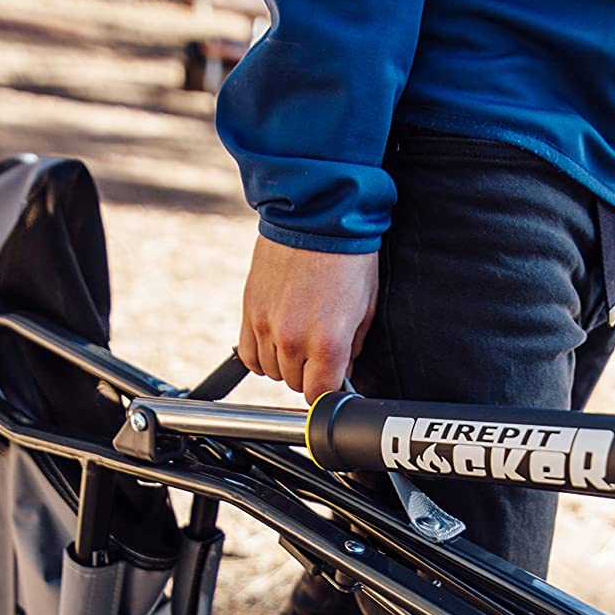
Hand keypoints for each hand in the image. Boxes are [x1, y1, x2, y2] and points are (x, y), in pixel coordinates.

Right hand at [239, 235, 378, 402]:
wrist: (315, 218)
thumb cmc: (348, 259)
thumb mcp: (365, 308)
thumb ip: (351, 349)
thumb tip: (341, 374)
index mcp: (328, 342)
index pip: (318, 396)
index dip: (326, 393)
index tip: (330, 384)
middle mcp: (294, 339)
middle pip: (294, 385)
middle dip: (308, 374)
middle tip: (319, 351)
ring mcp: (267, 326)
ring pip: (271, 372)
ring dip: (285, 363)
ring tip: (299, 339)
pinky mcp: (250, 310)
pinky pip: (249, 355)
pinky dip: (261, 354)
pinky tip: (275, 341)